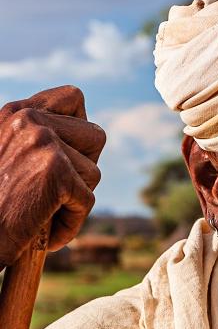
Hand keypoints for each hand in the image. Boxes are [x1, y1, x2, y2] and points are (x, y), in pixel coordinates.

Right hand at [0, 85, 105, 268]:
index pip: (73, 97)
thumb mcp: (11, 159)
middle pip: (96, 137)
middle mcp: (28, 119)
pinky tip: (43, 230)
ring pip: (93, 173)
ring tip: (41, 211)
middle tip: (54, 191)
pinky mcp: (57, 170)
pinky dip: (70, 223)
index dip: (80, 128)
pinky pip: (87, 200)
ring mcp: (43, 141)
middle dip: (84, 169)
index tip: (68, 155)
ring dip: (74, 200)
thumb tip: (91, 134)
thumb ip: (39, 142)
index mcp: (15, 112)